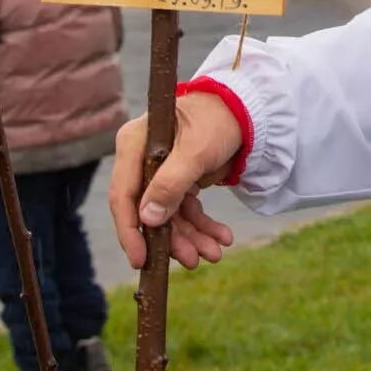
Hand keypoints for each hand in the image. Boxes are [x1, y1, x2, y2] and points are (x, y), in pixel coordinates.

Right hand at [108, 93, 242, 271]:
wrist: (247, 109)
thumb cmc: (217, 120)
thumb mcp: (196, 151)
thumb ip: (171, 184)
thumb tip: (147, 220)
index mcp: (134, 145)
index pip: (123, 195)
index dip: (130, 230)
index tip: (140, 260)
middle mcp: (141, 160)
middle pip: (148, 211)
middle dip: (173, 239)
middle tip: (194, 261)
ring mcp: (160, 172)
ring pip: (170, 216)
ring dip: (191, 238)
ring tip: (215, 253)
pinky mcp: (180, 180)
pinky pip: (186, 210)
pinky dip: (202, 226)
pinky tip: (221, 237)